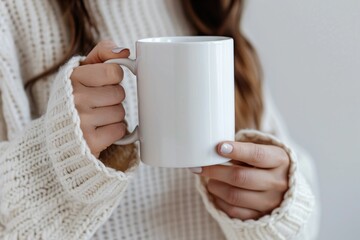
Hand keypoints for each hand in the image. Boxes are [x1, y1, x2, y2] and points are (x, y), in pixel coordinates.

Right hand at [70, 40, 128, 157]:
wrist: (58, 133)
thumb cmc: (76, 96)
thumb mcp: (83, 69)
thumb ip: (103, 53)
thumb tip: (124, 51)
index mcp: (73, 77)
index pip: (114, 71)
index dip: (114, 78)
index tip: (103, 83)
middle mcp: (74, 98)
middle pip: (119, 93)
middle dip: (114, 98)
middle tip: (98, 102)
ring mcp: (82, 121)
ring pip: (120, 112)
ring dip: (114, 115)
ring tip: (97, 117)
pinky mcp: (90, 141)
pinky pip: (119, 130)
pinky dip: (114, 131)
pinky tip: (100, 129)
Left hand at [191, 141, 289, 219]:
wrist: (283, 186)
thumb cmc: (263, 163)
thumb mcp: (260, 150)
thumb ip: (241, 149)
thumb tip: (213, 151)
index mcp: (280, 160)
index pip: (257, 155)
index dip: (237, 151)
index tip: (219, 147)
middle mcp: (278, 182)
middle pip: (241, 177)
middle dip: (216, 171)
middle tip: (201, 167)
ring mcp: (271, 202)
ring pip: (234, 196)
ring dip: (215, 186)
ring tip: (210, 179)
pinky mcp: (260, 216)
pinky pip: (233, 211)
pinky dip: (219, 200)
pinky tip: (216, 192)